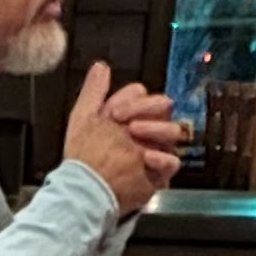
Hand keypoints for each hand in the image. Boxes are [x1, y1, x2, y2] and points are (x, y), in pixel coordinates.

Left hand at [64, 65, 187, 214]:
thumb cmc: (82, 155)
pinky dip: (163, 158)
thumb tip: (101, 67)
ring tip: (136, 134)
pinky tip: (146, 157)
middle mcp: (143, 131)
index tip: (116, 111)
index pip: (143, 96)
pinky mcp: (158, 173)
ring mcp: (153, 150)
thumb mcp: (83, 116)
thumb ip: (93, 90)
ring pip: (172, 130)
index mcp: (127, 116)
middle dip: (148, 109)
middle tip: (129, 122)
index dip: (133, 100)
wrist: (86, 188)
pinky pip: (172, 161)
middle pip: (162, 108)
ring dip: (156, 128)